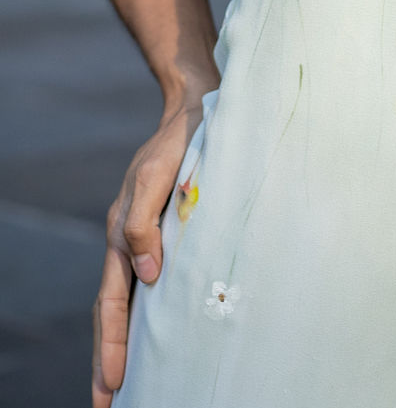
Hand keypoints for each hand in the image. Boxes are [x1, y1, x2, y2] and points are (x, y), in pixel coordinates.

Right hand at [91, 100, 203, 407]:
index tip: (111, 386)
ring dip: (129, 343)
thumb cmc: (179, 141)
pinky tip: (161, 333)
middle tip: (107, 406)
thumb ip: (143, 223)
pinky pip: (157, 283)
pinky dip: (151, 314)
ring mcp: (150, 238)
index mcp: (122, 234)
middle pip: (114, 312)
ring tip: (129, 385)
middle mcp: (132, 242)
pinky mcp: (172, 231)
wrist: (198, 108)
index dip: (111, 346)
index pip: (112, 304)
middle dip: (109, 359)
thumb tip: (148, 276)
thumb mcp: (156, 177)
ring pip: (133, 301)